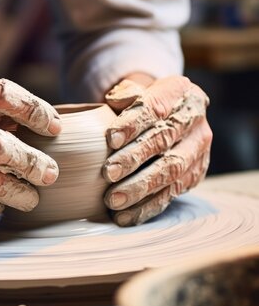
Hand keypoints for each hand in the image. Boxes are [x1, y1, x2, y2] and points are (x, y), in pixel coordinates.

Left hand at [102, 75, 211, 225]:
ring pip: (171, 171)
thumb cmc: (138, 104)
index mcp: (180, 92)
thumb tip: (116, 101)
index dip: (133, 123)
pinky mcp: (195, 175)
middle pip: (165, 140)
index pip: (156, 107)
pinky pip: (171, 194)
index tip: (110, 138)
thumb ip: (124, 94)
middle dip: (135, 158)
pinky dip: (146, 207)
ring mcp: (198, 149)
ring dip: (140, 188)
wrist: (163, 116)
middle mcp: (195, 120)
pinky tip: (124, 215)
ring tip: (113, 199)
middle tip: (108, 172)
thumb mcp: (132, 90)